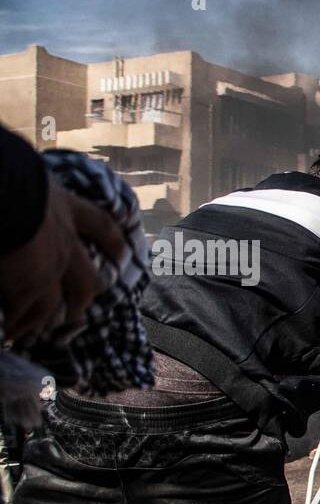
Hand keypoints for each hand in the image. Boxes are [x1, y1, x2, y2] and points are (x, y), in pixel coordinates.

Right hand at [0, 174, 122, 340]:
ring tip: (36, 331)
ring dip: (48, 318)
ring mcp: (52, 268)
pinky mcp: (30, 286)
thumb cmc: (8, 170)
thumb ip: (28, 183)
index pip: (100, 225)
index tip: (123, 253)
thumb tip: (12, 168)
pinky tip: (9, 335)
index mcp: (66, 207)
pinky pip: (26, 313)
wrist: (4, 190)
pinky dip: (17, 326)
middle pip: (86, 278)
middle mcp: (66, 242)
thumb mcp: (27, 173)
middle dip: (84, 296)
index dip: (112, 241)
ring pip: (56, 302)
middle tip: (77, 312)